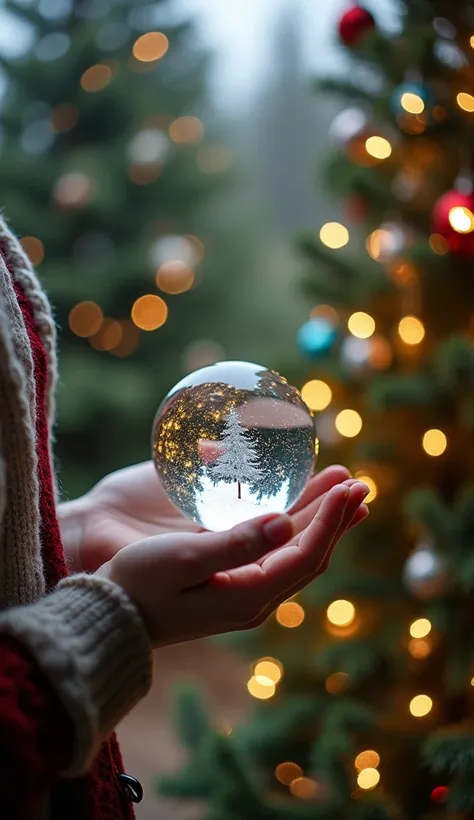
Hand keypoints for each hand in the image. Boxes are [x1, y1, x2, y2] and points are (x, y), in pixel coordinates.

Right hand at [60, 462, 366, 572]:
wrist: (110, 614)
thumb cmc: (139, 584)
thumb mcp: (183, 560)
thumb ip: (236, 543)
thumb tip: (285, 522)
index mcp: (249, 595)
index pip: (305, 554)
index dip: (331, 519)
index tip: (350, 487)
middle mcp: (255, 596)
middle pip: (309, 553)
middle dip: (336, 517)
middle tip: (360, 483)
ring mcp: (244, 589)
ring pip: (295, 551)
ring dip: (320, 519)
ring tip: (344, 491)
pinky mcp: (230, 579)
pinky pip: (275, 550)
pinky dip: (295, 526)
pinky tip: (300, 509)